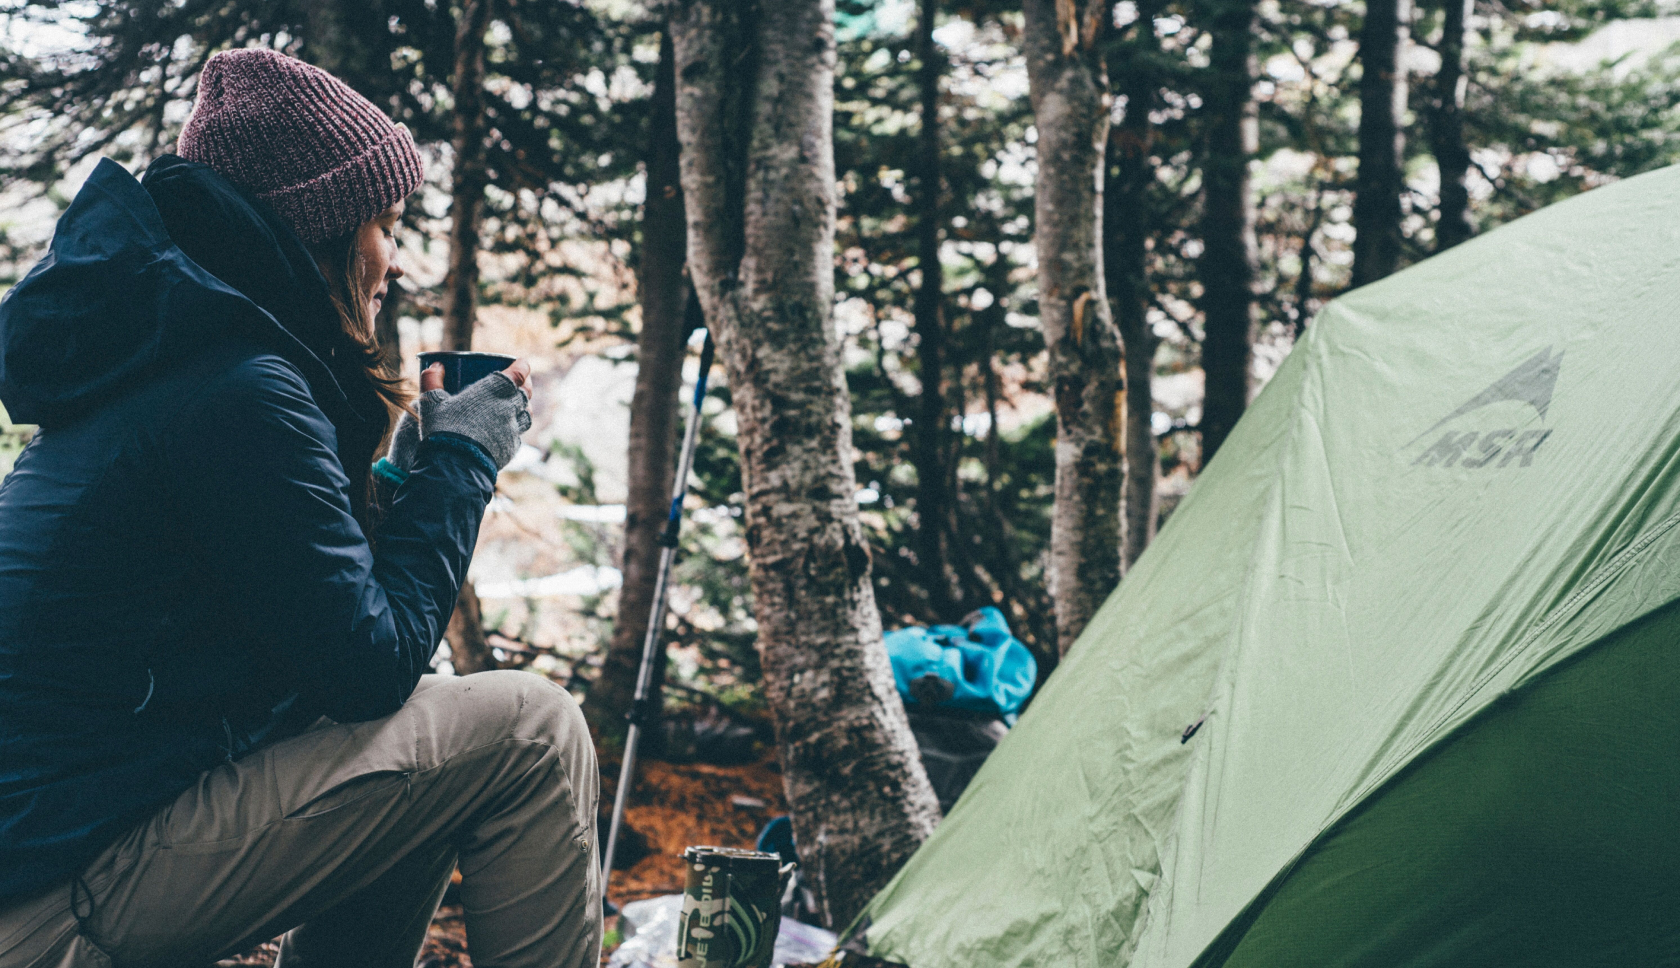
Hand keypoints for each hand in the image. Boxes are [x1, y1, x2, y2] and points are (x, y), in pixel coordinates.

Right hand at [415, 360, 533, 470]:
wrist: (456, 466)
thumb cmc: (443, 429)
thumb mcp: (431, 402)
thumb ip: (431, 380)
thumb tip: (435, 365)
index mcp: (495, 390)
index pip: (519, 373)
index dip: (522, 367)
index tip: (522, 363)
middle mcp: (509, 408)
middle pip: (526, 393)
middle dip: (525, 385)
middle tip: (520, 383)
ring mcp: (513, 430)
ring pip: (526, 415)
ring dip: (523, 408)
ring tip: (515, 406)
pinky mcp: (511, 448)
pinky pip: (518, 435)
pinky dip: (514, 430)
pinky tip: (505, 430)